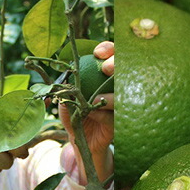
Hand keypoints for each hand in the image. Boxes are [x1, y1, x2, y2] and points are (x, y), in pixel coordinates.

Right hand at [0, 96, 32, 180]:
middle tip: (16, 158)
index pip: (14, 118)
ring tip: (2, 163)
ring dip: (2, 164)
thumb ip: (27, 120)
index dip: (23, 138)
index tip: (23, 149)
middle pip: (4, 136)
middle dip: (15, 152)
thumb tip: (48, 101)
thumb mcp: (9, 129)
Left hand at [59, 41, 113, 182]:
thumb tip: (64, 74)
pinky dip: (106, 112)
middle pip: (124, 67)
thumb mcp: (65, 98)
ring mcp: (121, 103)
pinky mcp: (120, 121)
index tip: (98, 53)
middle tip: (106, 68)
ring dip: (112, 93)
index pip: (110, 54)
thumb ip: (65, 85)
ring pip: (124, 92)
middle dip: (116, 63)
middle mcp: (115, 86)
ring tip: (99, 98)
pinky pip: (117, 114)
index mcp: (102, 76)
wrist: (82, 140)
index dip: (107, 49)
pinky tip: (96, 114)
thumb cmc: (74, 114)